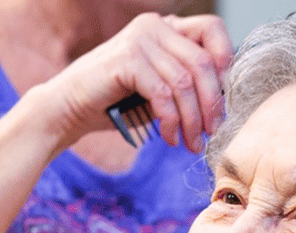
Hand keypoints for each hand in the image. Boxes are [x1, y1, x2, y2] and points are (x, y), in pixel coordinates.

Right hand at [42, 13, 232, 151]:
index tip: (223, 100)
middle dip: (211, 103)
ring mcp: (139, 39)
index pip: (212, 30)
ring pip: (185, 82)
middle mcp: (154, 26)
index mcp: (165, 27)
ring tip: (190, 143)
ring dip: (192, 119)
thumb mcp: (160, 87)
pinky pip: (163, 93)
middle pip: (203, 62)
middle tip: (211, 132)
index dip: (226, 63)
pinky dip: (171, 120)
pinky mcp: (127, 60)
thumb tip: (225, 99)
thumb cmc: (116, 102)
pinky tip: (170, 137)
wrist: (69, 110)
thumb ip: (188, 82)